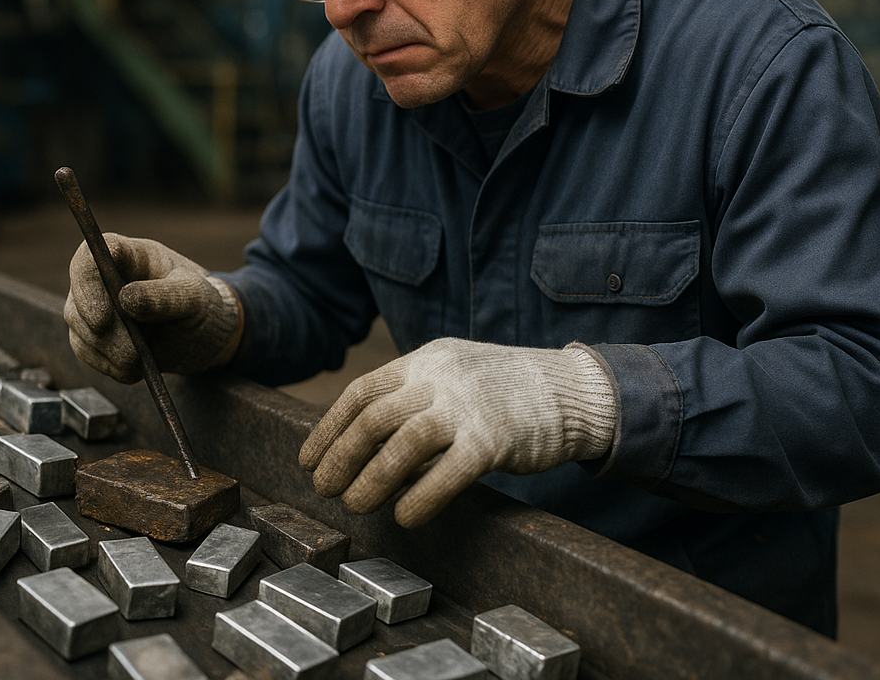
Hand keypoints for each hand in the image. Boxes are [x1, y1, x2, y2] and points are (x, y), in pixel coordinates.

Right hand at [64, 233, 241, 383]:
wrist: (203, 336)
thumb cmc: (201, 305)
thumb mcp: (195, 297)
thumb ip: (165, 296)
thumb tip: (127, 299)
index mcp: (131, 256)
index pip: (92, 254)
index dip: (88, 280)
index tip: (106, 314)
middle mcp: (106, 277)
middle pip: (79, 296)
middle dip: (104, 329)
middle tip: (133, 351)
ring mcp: (94, 306)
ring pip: (79, 328)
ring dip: (111, 350)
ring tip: (142, 357)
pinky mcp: (92, 335)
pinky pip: (86, 352)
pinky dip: (111, 365)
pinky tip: (135, 366)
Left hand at [298, 337, 616, 527]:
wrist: (570, 390)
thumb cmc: (503, 389)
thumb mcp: (452, 373)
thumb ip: (412, 395)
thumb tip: (360, 438)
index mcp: (425, 360)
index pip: (362, 391)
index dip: (328, 427)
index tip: (309, 459)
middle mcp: (441, 378)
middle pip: (373, 417)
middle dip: (341, 457)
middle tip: (323, 488)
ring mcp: (468, 407)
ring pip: (402, 445)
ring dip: (371, 481)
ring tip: (355, 505)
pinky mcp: (494, 440)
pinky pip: (446, 474)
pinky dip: (419, 499)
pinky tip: (404, 517)